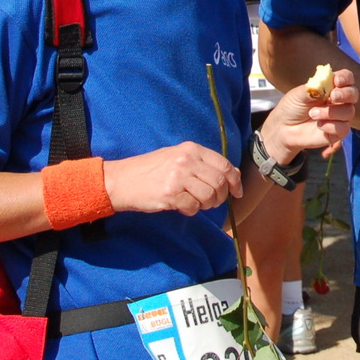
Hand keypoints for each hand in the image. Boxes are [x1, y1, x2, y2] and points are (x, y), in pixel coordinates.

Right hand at [104, 142, 242, 215]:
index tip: (237, 192)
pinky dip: (191, 210)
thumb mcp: (178, 158)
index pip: (225, 164)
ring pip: (209, 196)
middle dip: (220, 196)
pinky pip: (193, 207)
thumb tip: (231, 176)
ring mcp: (178, 176)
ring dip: (206, 205)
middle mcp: (187, 160)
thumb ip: (202, 164)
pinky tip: (182, 206)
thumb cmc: (151, 170)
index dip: (235, 181)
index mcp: (191, 149)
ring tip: (195, 203)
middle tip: (211, 202)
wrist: (122, 180)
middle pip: (219, 182)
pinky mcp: (170, 194)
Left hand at [262, 68, 357, 163]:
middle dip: (345, 94)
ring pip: (349, 111)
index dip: (345, 78)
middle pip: (354, 94)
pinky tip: (319, 125)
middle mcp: (339, 100)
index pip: (347, 78)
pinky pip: (344, 128)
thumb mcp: (298, 94)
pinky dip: (331, 126)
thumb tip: (322, 82)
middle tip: (332, 96)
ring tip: (313, 114)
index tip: (337, 80)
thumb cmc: (292, 107)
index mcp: (331, 87)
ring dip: (331, 112)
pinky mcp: (338, 132)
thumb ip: (312, 87)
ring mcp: (340, 116)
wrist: (284, 128)